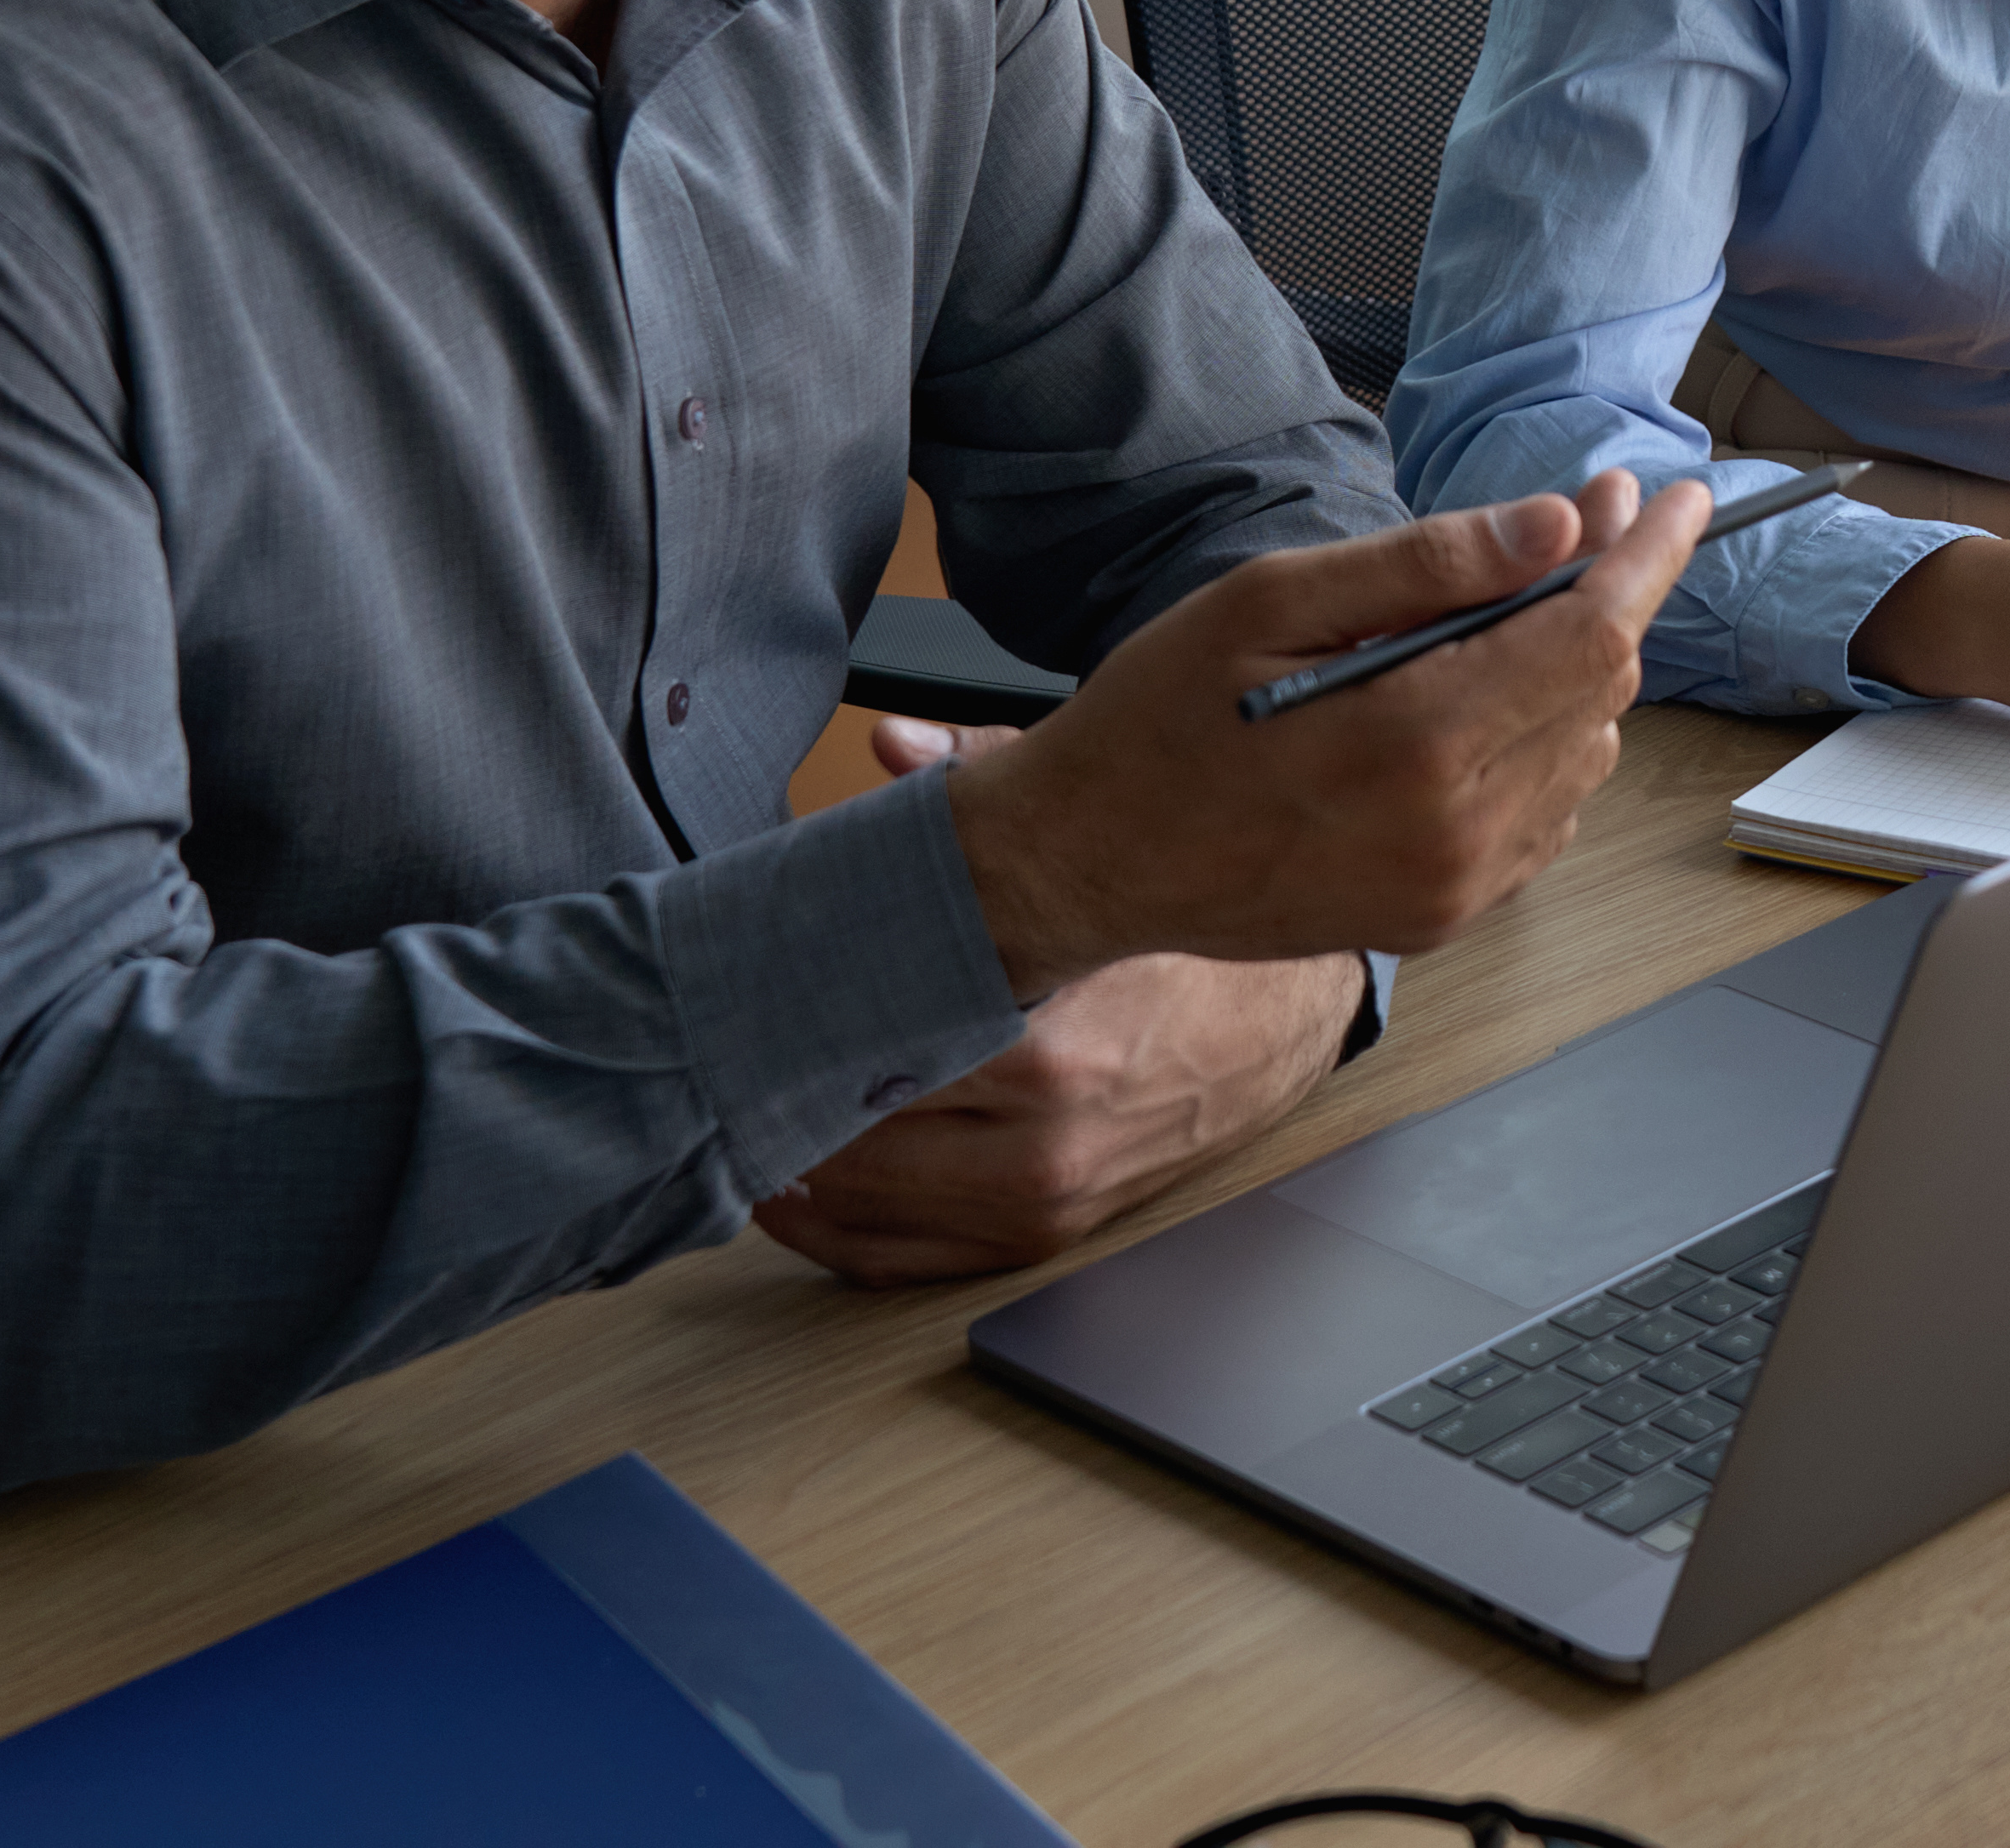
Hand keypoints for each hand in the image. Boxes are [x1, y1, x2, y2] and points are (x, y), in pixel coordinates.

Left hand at [756, 825, 1364, 1284]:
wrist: (1288, 1022)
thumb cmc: (1184, 939)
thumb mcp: (1100, 844)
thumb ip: (990, 783)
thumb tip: (893, 747)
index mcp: (1055, 1049)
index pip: (875, 1056)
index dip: (791, 1029)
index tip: (742, 1002)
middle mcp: (1049, 1145)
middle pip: (854, 1141)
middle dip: (779, 1098)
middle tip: (721, 1056)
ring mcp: (1049, 1202)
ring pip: (867, 1213)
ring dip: (792, 1175)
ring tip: (742, 1122)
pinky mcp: (1047, 1236)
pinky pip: (906, 1262)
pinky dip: (837, 1234)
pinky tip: (796, 1192)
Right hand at [939, 472, 1700, 994]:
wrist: (1087, 867)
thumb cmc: (1158, 721)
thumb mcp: (1270, 602)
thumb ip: (1426, 566)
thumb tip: (1557, 526)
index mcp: (1414, 741)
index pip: (1591, 637)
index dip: (1648, 558)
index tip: (1679, 499)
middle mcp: (1456, 831)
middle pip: (1599, 692)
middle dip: (1604, 597)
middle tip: (1580, 520)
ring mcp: (1457, 887)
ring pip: (1583, 754)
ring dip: (1568, 674)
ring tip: (1501, 615)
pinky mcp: (1445, 917)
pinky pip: (1545, 814)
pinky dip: (1537, 745)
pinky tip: (1471, 704)